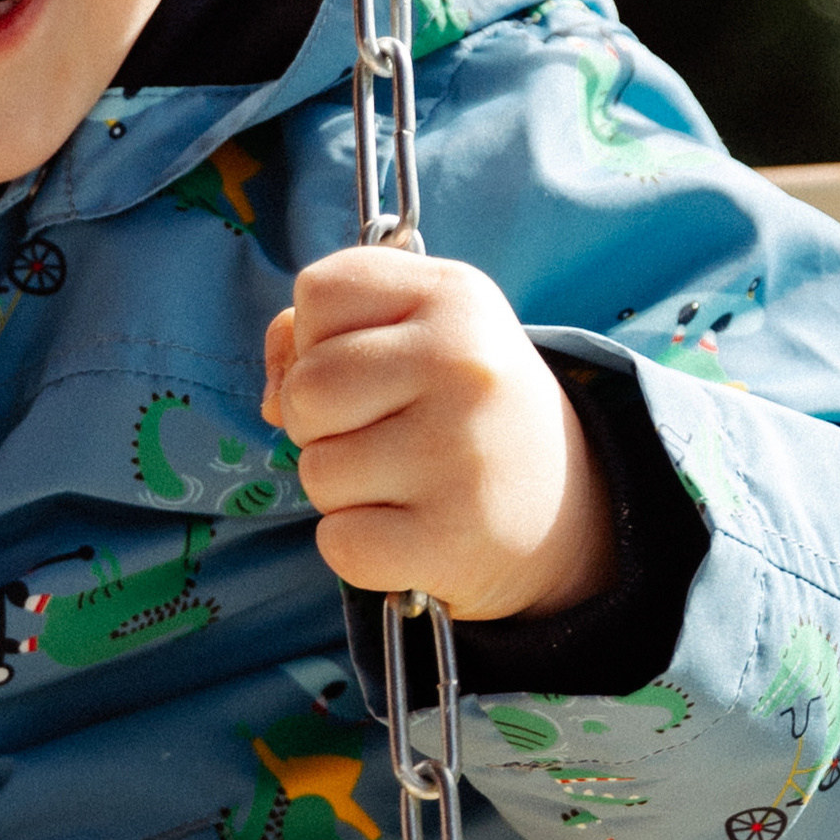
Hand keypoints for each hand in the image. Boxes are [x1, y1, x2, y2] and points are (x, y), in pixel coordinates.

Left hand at [262, 248, 615, 619]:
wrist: (567, 510)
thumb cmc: (464, 409)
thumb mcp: (420, 333)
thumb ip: (327, 332)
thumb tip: (271, 392)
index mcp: (455, 295)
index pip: (319, 292)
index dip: (319, 337)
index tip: (372, 365)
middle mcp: (464, 362)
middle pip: (306, 387)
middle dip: (318, 422)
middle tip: (382, 434)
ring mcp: (460, 452)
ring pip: (316, 469)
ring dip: (341, 488)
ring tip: (404, 482)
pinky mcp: (451, 537)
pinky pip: (338, 543)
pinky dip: (358, 547)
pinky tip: (408, 530)